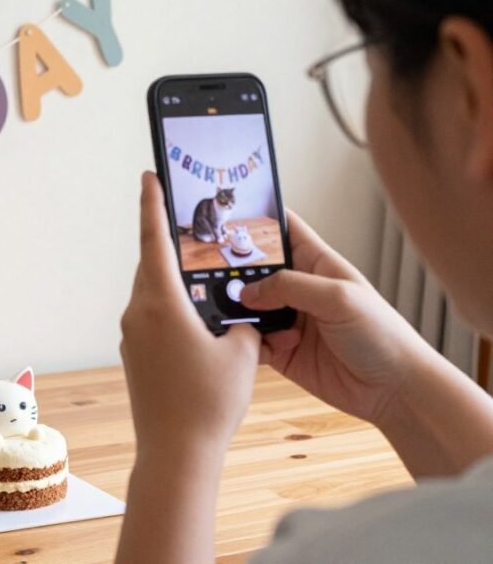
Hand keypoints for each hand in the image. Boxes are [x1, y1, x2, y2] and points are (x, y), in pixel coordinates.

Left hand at [120, 172, 260, 458]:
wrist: (176, 453)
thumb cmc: (209, 402)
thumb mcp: (243, 354)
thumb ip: (244, 324)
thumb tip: (240, 318)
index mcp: (161, 303)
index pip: (155, 240)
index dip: (153, 205)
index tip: (149, 176)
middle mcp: (138, 314)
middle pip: (152, 266)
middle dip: (170, 246)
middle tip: (190, 227)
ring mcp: (132, 337)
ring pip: (151, 294)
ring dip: (173, 283)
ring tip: (202, 278)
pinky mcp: (135, 357)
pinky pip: (151, 319)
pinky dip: (170, 311)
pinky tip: (196, 323)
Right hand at [240, 210, 428, 425]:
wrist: (393, 389)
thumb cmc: (381, 335)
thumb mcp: (337, 298)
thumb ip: (290, 287)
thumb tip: (248, 291)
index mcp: (317, 265)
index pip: (285, 231)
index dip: (260, 220)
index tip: (229, 215)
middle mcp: (299, 290)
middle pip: (257, 270)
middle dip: (235, 271)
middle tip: (211, 273)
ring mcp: (288, 321)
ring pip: (248, 307)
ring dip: (238, 310)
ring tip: (236, 315)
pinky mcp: (281, 351)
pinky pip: (252, 341)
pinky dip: (247, 342)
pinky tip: (258, 346)